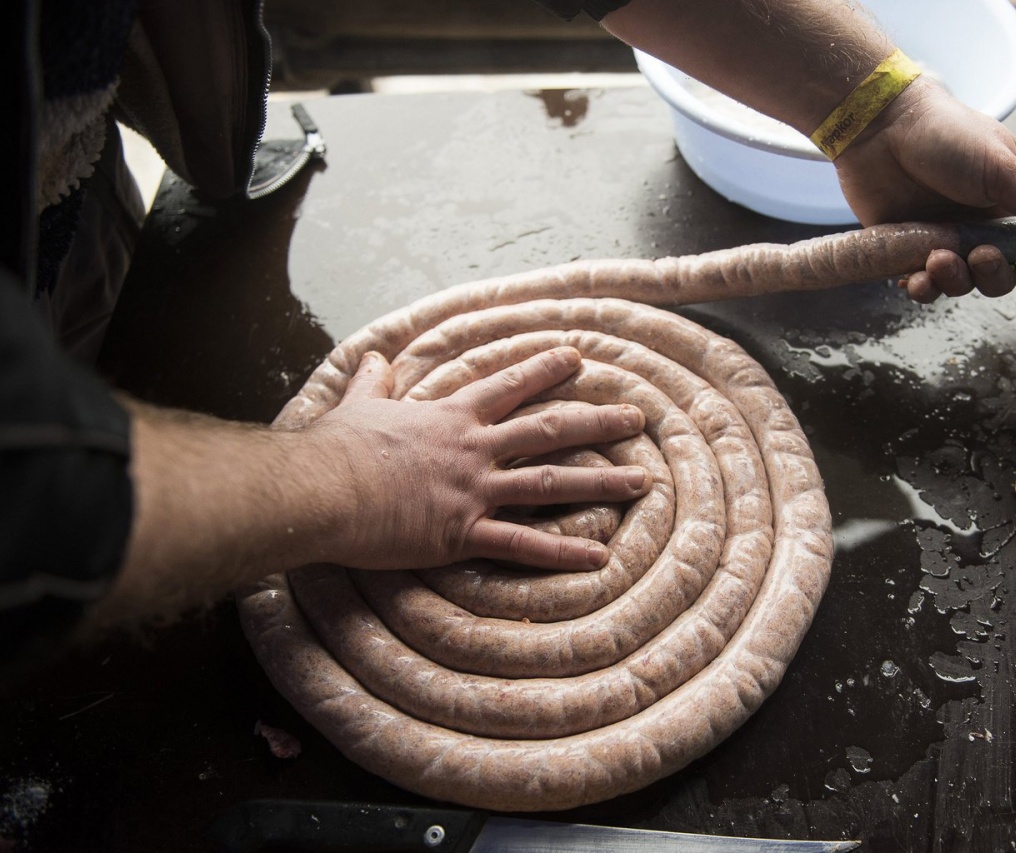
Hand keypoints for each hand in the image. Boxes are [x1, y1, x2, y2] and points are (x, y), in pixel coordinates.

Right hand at [307, 346, 651, 572]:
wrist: (319, 489)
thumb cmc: (334, 450)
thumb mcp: (357, 405)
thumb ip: (373, 382)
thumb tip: (375, 356)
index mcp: (450, 417)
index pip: (507, 384)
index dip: (544, 369)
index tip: (577, 357)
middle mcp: (473, 448)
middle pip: (549, 428)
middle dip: (597, 420)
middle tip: (637, 417)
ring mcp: (473, 490)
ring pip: (551, 481)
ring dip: (601, 481)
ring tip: (642, 481)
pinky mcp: (462, 532)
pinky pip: (524, 543)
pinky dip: (563, 551)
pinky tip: (601, 555)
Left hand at [836, 78, 1015, 302]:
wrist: (880, 126)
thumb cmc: (945, 135)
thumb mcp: (1002, 168)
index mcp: (1008, 207)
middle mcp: (977, 228)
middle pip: (999, 276)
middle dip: (994, 275)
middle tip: (980, 254)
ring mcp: (940, 240)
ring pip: (960, 284)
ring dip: (955, 281)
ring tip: (938, 258)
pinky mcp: (905, 248)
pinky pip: (921, 284)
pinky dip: (922, 288)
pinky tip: (915, 278)